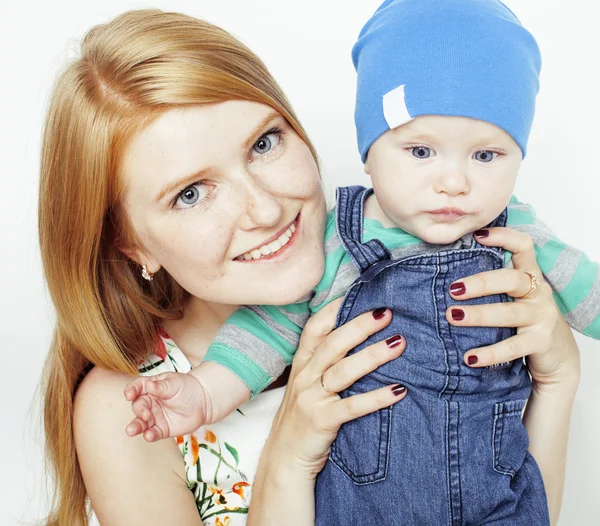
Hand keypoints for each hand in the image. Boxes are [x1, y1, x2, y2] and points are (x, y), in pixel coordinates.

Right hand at [124, 372, 207, 440]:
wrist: (203, 402)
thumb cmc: (187, 388)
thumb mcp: (174, 384)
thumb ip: (160, 387)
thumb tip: (148, 384)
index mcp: (150, 387)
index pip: (137, 387)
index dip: (131, 391)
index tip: (129, 395)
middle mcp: (149, 403)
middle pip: (138, 406)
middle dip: (139, 410)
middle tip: (145, 414)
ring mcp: (154, 417)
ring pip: (141, 423)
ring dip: (136, 427)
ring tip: (131, 431)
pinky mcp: (161, 429)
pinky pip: (153, 433)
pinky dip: (149, 435)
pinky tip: (149, 436)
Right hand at [263, 300, 407, 477]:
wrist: (284, 459)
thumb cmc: (303, 417)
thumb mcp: (308, 384)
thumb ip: (326, 362)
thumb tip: (360, 338)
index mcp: (303, 363)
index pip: (316, 328)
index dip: (335, 309)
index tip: (358, 293)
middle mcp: (305, 376)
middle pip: (333, 344)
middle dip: (360, 326)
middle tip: (387, 313)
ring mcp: (311, 398)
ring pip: (343, 370)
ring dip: (372, 355)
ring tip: (399, 343)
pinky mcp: (321, 421)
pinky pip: (352, 406)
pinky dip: (376, 398)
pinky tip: (399, 390)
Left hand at [447, 227, 579, 385]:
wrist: (558, 356)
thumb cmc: (524, 320)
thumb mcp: (512, 297)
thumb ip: (492, 284)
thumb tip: (446, 272)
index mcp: (529, 276)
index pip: (523, 247)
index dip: (504, 237)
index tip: (478, 236)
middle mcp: (538, 292)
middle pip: (511, 279)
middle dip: (481, 283)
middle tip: (453, 289)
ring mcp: (542, 317)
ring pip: (509, 312)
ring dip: (479, 314)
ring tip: (452, 316)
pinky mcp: (541, 342)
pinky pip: (513, 347)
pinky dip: (490, 353)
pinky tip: (470, 357)